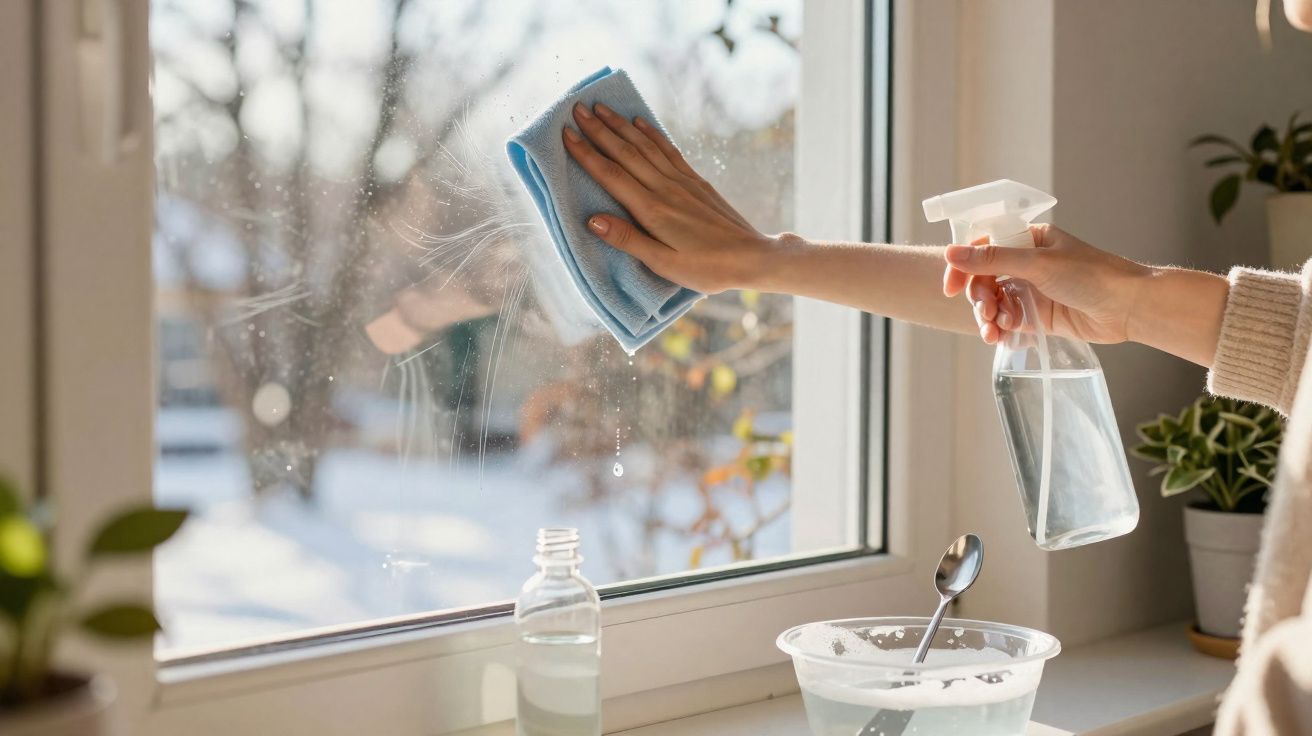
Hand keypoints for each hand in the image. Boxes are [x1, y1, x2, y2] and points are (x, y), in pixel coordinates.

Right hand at [562, 102, 783, 293]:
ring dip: (620, 125)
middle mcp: (665, 188)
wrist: (752, 257)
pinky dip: (651, 133)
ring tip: (601, 107)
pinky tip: (640, 122)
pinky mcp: (695, 180)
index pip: (611, 175)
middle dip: (599, 129)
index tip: (566, 133)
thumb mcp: (664, 264)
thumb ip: (628, 240)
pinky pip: (668, 150)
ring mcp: (682, 181)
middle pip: (625, 153)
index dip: (587, 153)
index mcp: (652, 210)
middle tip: (576, 108)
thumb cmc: (707, 268)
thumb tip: (592, 219)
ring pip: (645, 145)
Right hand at [942, 224, 1152, 344]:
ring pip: (994, 302)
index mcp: (1027, 239)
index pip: (982, 248)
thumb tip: (951, 253)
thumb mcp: (1038, 264)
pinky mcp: (1038, 315)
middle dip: (978, 297)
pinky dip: (1000, 329)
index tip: (951, 287)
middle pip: (984, 278)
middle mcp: (1027, 263)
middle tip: (984, 312)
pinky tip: (1000, 337)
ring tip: (992, 331)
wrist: (1128, 308)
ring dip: (987, 317)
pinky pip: (1008, 320)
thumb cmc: (1091, 275)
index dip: (963, 266)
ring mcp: (1032, 289)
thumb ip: (993, 259)